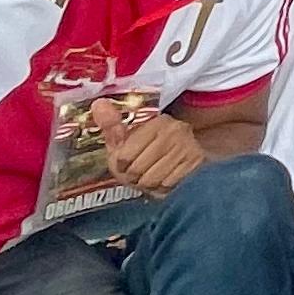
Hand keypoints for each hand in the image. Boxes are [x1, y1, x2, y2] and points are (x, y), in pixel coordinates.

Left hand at [95, 101, 209, 198]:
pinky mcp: (195, 164)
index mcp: (156, 122)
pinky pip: (166, 187)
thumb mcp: (133, 132)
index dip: (119, 165)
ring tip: (148, 177)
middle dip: (132, 177)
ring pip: (151, 181)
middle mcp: (174, 132)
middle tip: (135, 174)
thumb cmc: (156, 142)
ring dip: (146, 185)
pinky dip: (161, 189)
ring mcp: (187, 149)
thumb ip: (113, 124)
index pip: (124, 156)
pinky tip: (162, 180)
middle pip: (136, 170)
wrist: (196, 145)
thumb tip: (98, 105)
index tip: (123, 163)